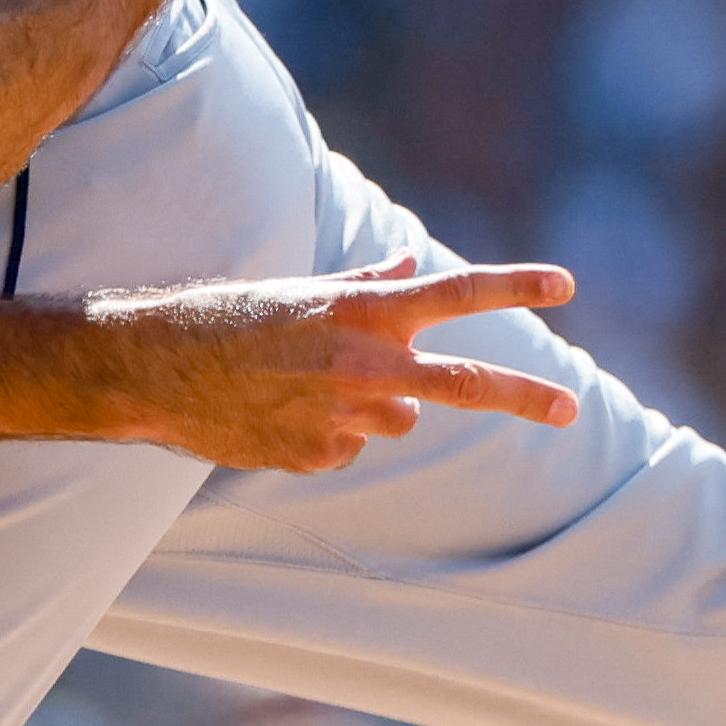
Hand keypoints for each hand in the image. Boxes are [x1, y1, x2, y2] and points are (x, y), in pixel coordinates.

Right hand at [90, 255, 580, 470]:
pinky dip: (326, 433)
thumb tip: (413, 268)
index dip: (515, 286)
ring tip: (305, 385)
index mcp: (361, 311)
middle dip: (524, 397)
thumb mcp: (304, 291)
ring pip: (396, 418)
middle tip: (571, 409)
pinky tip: (279, 414)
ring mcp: (343, 417)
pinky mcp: (318, 457)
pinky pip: (349, 446)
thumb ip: (369, 287)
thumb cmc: (228, 317)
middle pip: (463, 384)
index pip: (456, 294)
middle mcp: (362, 364)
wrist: (153, 370)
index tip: (567, 284)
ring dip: (372, 405)